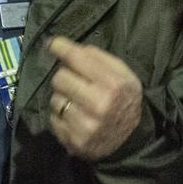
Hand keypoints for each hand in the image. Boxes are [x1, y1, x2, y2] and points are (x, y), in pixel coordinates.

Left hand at [46, 37, 142, 160]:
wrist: (130, 140)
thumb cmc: (124, 100)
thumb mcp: (124, 75)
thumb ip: (99, 58)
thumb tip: (68, 47)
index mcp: (113, 84)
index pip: (77, 59)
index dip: (60, 47)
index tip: (52, 43)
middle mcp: (98, 104)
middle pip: (59, 78)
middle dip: (65, 77)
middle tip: (75, 82)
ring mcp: (84, 125)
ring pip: (54, 99)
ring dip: (63, 98)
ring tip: (77, 103)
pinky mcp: (72, 140)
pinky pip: (53, 119)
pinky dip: (61, 116)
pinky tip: (74, 118)